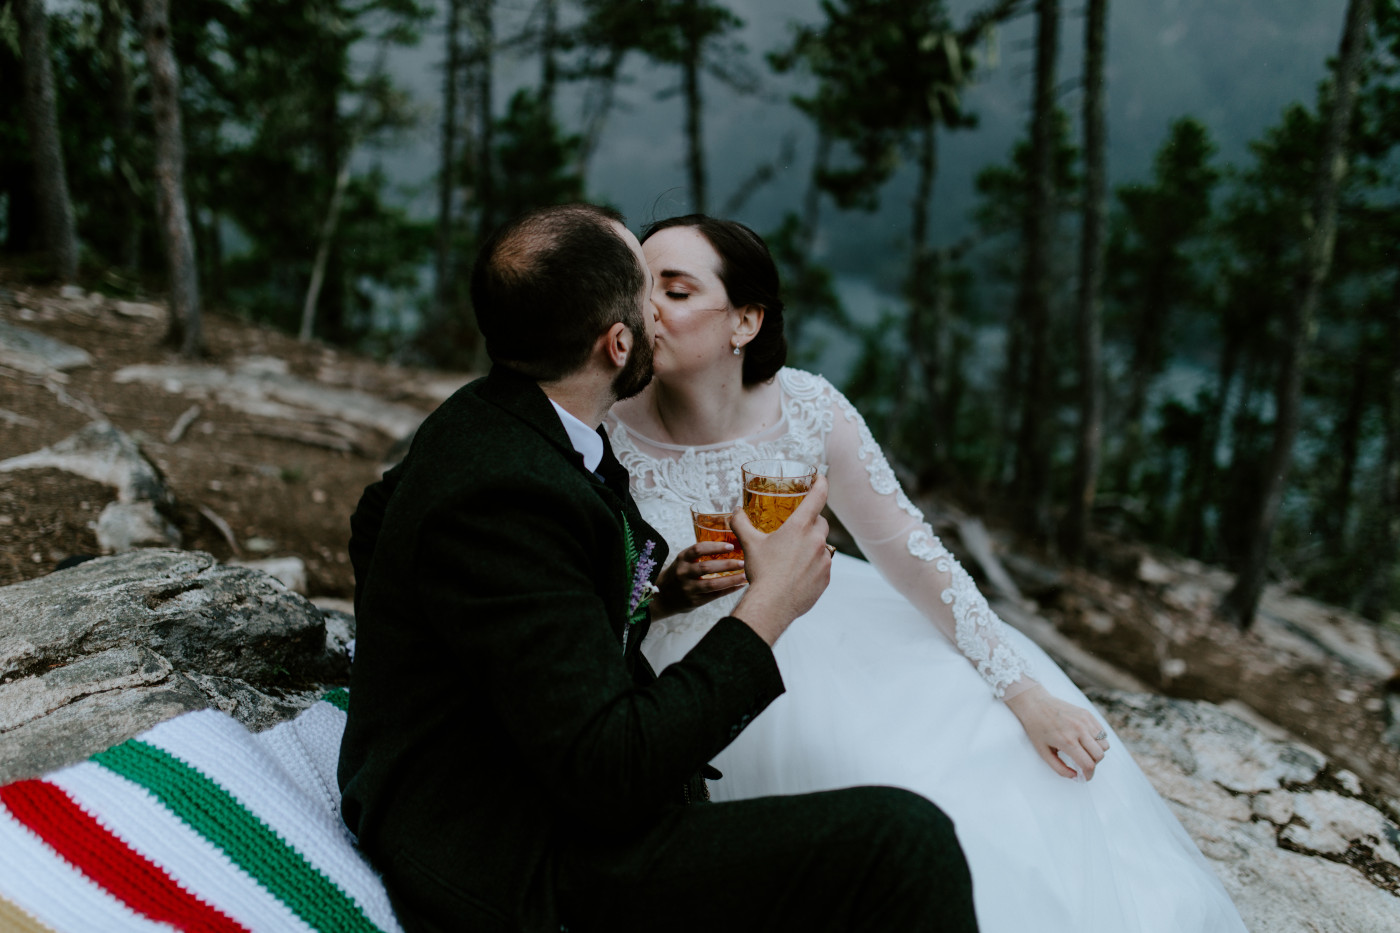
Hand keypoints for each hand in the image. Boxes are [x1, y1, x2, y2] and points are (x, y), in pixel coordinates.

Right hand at [651, 542, 746, 619]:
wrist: (662, 597)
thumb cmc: (679, 575)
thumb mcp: (683, 561)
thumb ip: (699, 555)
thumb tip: (728, 545)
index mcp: (681, 559)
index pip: (698, 549)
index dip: (715, 547)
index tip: (731, 546)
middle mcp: (683, 573)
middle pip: (706, 567)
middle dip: (727, 564)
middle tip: (743, 562)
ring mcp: (688, 589)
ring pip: (712, 584)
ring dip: (731, 579)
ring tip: (745, 575)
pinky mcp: (694, 601)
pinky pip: (714, 595)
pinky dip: (728, 590)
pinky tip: (739, 586)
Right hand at [730, 475, 832, 645]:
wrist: (772, 605)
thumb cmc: (762, 572)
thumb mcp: (750, 544)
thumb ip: (742, 523)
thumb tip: (735, 511)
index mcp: (799, 527)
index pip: (818, 497)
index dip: (821, 484)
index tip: (821, 477)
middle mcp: (816, 541)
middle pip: (821, 522)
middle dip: (811, 522)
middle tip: (796, 529)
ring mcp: (824, 560)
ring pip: (823, 546)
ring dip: (812, 546)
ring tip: (793, 556)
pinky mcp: (826, 578)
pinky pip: (823, 566)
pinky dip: (813, 565)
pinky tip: (797, 574)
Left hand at [1003, 684, 1109, 779]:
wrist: (1035, 703)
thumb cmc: (1036, 728)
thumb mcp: (1043, 752)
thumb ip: (1059, 768)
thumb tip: (1075, 777)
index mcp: (1067, 741)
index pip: (1088, 764)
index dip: (1088, 775)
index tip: (1085, 777)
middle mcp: (1079, 730)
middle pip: (1100, 755)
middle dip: (1093, 764)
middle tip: (1083, 764)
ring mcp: (1084, 720)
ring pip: (1104, 744)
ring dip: (1097, 752)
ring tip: (1084, 751)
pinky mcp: (1087, 714)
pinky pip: (1102, 732)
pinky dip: (1098, 740)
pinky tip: (1085, 740)